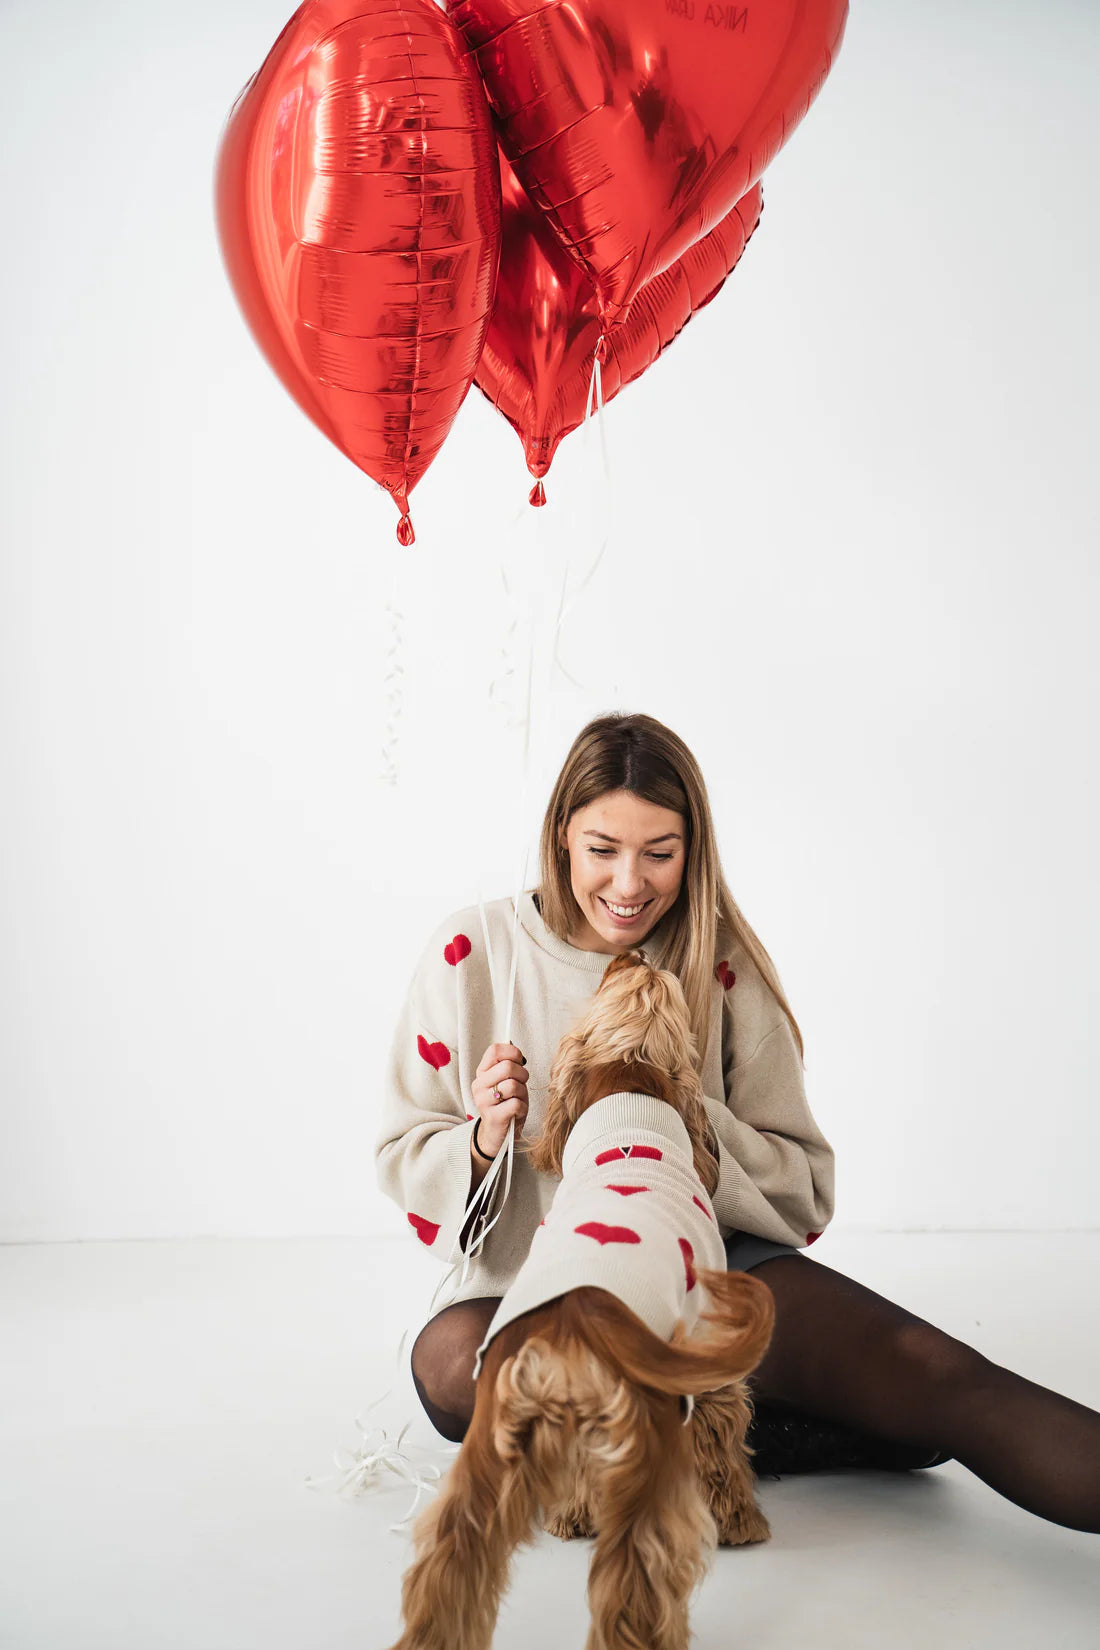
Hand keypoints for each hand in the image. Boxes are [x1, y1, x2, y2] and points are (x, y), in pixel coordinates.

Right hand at [472, 1043, 528, 1157]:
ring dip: (523, 1093)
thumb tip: (514, 1046)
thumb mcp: (505, 1081)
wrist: (497, 1135)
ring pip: (513, 1085)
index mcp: (482, 1073)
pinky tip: (516, 1112)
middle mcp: (479, 1085)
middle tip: (522, 1084)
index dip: (513, 1052)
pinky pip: (516, 1103)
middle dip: (522, 1075)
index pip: (494, 1050)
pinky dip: (522, 1108)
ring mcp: (484, 1101)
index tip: (520, 1062)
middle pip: (507, 1066)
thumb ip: (508, 1065)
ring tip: (518, 1100)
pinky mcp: (494, 1116)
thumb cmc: (505, 1105)